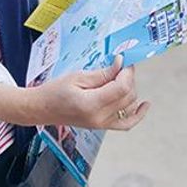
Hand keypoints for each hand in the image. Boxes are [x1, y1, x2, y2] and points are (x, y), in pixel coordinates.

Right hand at [28, 55, 148, 130]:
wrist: (41, 109)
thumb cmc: (54, 91)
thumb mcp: (78, 77)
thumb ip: (102, 74)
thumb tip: (121, 64)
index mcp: (91, 104)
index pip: (122, 87)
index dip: (126, 71)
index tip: (123, 60)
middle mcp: (99, 118)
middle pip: (128, 95)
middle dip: (129, 77)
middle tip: (121, 65)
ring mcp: (102, 124)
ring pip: (129, 105)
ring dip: (130, 89)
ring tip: (121, 77)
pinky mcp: (102, 126)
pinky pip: (126, 123)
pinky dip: (137, 115)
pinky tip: (144, 105)